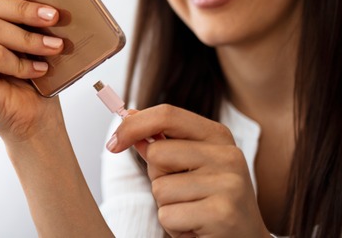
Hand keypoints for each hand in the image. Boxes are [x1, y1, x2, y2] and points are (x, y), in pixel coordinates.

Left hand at [108, 105, 269, 237]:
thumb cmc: (210, 201)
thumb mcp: (190, 166)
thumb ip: (163, 144)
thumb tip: (130, 118)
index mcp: (218, 136)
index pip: (167, 115)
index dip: (133, 126)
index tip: (113, 143)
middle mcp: (227, 155)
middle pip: (157, 154)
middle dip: (157, 178)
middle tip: (183, 194)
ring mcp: (227, 184)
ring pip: (160, 188)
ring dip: (167, 206)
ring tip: (192, 212)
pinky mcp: (221, 214)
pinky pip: (167, 215)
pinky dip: (174, 227)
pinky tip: (196, 228)